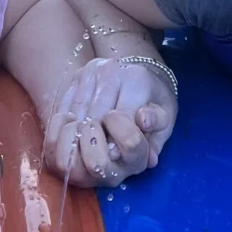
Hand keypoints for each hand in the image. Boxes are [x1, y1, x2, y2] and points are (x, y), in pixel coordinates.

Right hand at [42, 58, 175, 187]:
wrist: (139, 72)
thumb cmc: (154, 101)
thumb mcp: (166, 117)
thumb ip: (158, 137)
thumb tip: (149, 158)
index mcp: (137, 79)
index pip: (123, 115)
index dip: (117, 140)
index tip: (114, 157)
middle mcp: (111, 70)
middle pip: (96, 113)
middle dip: (95, 140)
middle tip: (95, 161)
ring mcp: (90, 72)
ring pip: (78, 111)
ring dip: (78, 135)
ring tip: (82, 154)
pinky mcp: (76, 77)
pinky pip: (66, 105)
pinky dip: (66, 125)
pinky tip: (71, 140)